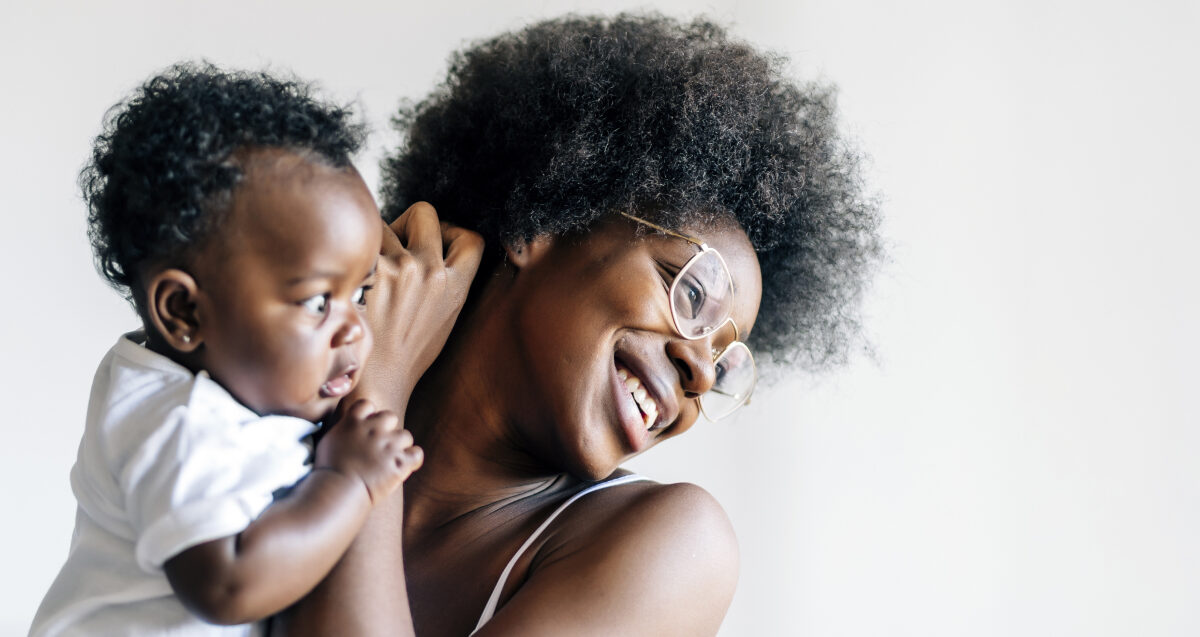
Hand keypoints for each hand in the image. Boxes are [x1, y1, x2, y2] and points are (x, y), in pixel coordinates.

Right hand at [314, 399, 422, 503]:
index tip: (367, 428)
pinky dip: (413, 459)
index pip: (367, 405)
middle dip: (387, 429)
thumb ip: (342, 429)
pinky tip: (405, 466)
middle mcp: (374, 429)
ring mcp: (389, 445)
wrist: (337, 491)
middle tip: (380, 445)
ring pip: (406, 436)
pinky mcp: (400, 463)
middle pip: (390, 417)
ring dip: (401, 446)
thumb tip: (348, 426)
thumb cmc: (327, 471)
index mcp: (353, 422)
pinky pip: (417, 454)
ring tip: (391, 460)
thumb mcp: (328, 442)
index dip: (370, 415)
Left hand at [354, 202, 483, 410]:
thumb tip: (436, 245)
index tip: (435, 243)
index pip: (471, 237)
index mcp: (455, 287)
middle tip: (395, 249)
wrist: (373, 381)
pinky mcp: (367, 272)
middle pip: (425, 213)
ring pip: (384, 225)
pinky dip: (353, 255)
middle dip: (408, 224)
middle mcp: (431, 274)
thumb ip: (446, 282)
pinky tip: (352, 281)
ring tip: (369, 273)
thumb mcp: (443, 319)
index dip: (451, 232)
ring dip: (376, 241)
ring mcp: (399, 270)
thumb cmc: (404, 353)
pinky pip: (359, 242)